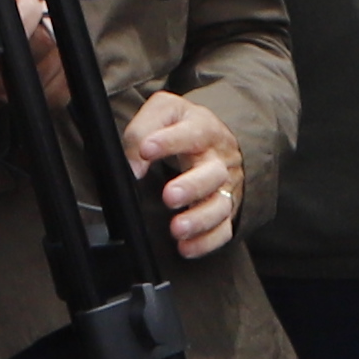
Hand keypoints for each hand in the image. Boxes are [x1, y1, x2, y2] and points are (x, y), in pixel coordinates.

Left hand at [121, 88, 243, 258]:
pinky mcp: (226, 210)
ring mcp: (224, 187)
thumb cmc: (184, 126)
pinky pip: (223, 230)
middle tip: (169, 196)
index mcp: (203, 128)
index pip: (191, 132)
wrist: (217, 139)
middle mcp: (218, 159)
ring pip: (221, 205)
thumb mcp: (164, 111)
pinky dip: (206, 242)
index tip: (146, 150)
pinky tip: (186, 247)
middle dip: (192, 187)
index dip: (168, 141)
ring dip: (199, 219)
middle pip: (213, 173)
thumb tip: (133, 165)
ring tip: (177, 228)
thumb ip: (143, 129)